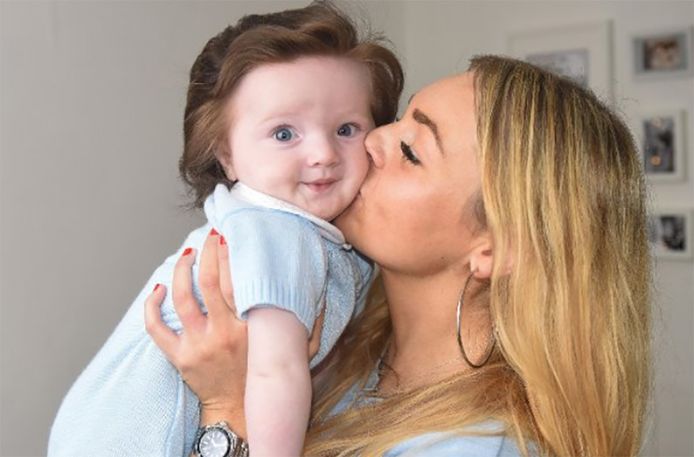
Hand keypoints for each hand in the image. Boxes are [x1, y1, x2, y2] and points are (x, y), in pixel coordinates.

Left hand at [144, 229, 324, 428]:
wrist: (238, 411)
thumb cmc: (264, 378)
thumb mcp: (299, 355)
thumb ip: (311, 326)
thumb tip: (318, 296)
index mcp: (251, 329)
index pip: (238, 281)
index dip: (230, 255)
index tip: (229, 238)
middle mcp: (224, 333)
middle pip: (209, 282)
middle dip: (207, 253)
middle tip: (209, 238)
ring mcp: (199, 345)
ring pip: (182, 298)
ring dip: (181, 270)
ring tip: (186, 255)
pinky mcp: (179, 357)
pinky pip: (156, 328)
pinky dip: (152, 305)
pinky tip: (158, 288)